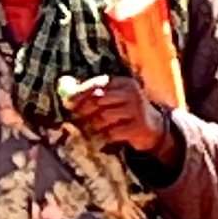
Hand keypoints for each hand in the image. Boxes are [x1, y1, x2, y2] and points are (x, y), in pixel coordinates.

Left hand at [64, 73, 178, 161]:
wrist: (153, 129)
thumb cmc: (125, 112)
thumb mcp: (112, 98)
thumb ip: (91, 92)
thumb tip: (64, 85)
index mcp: (123, 83)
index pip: (98, 84)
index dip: (80, 93)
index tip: (68, 103)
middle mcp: (132, 93)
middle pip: (99, 99)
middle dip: (85, 110)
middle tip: (79, 118)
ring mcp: (137, 110)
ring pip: (104, 117)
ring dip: (96, 125)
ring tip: (97, 127)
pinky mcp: (139, 127)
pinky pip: (112, 132)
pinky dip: (107, 135)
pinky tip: (109, 135)